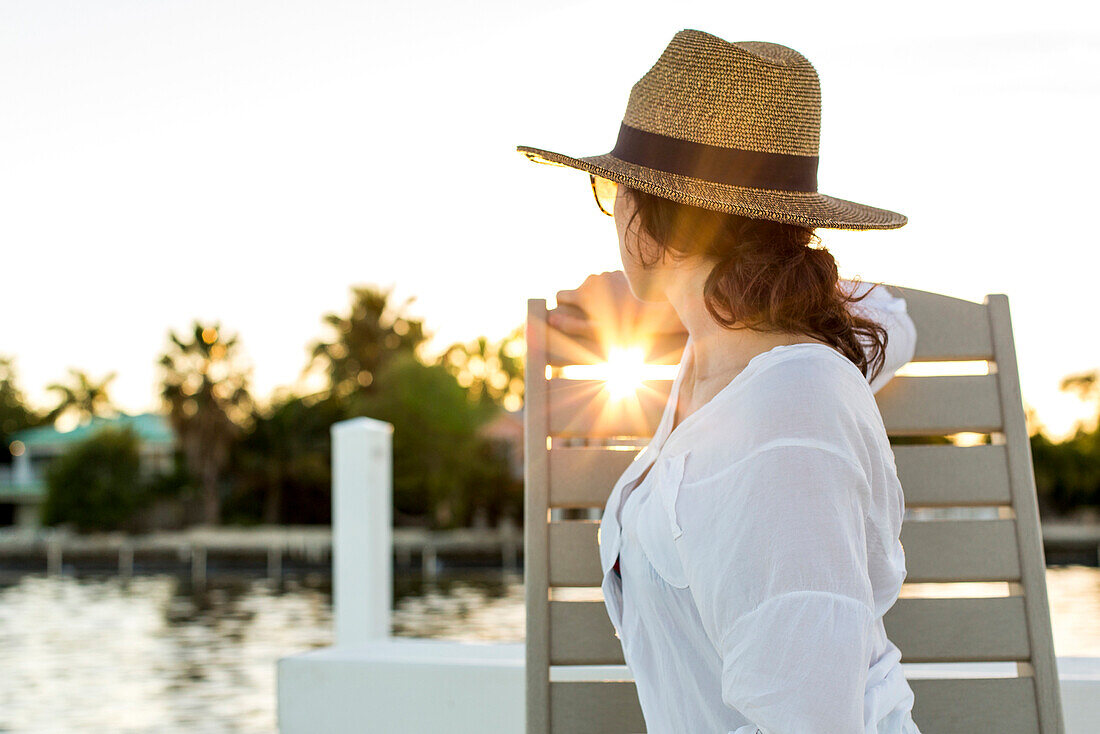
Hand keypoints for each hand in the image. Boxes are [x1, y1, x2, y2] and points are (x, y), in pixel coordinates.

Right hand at [548, 270, 685, 343]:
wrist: (651, 315)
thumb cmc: (623, 329)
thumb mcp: (594, 331)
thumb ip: (570, 325)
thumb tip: (550, 318)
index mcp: (583, 294)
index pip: (560, 295)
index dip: (563, 306)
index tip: (570, 315)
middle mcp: (592, 280)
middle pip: (577, 290)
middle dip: (582, 302)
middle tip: (597, 318)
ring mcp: (605, 274)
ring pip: (592, 285)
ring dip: (595, 296)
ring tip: (610, 311)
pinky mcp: (617, 273)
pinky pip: (605, 281)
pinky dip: (607, 290)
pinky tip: (619, 302)